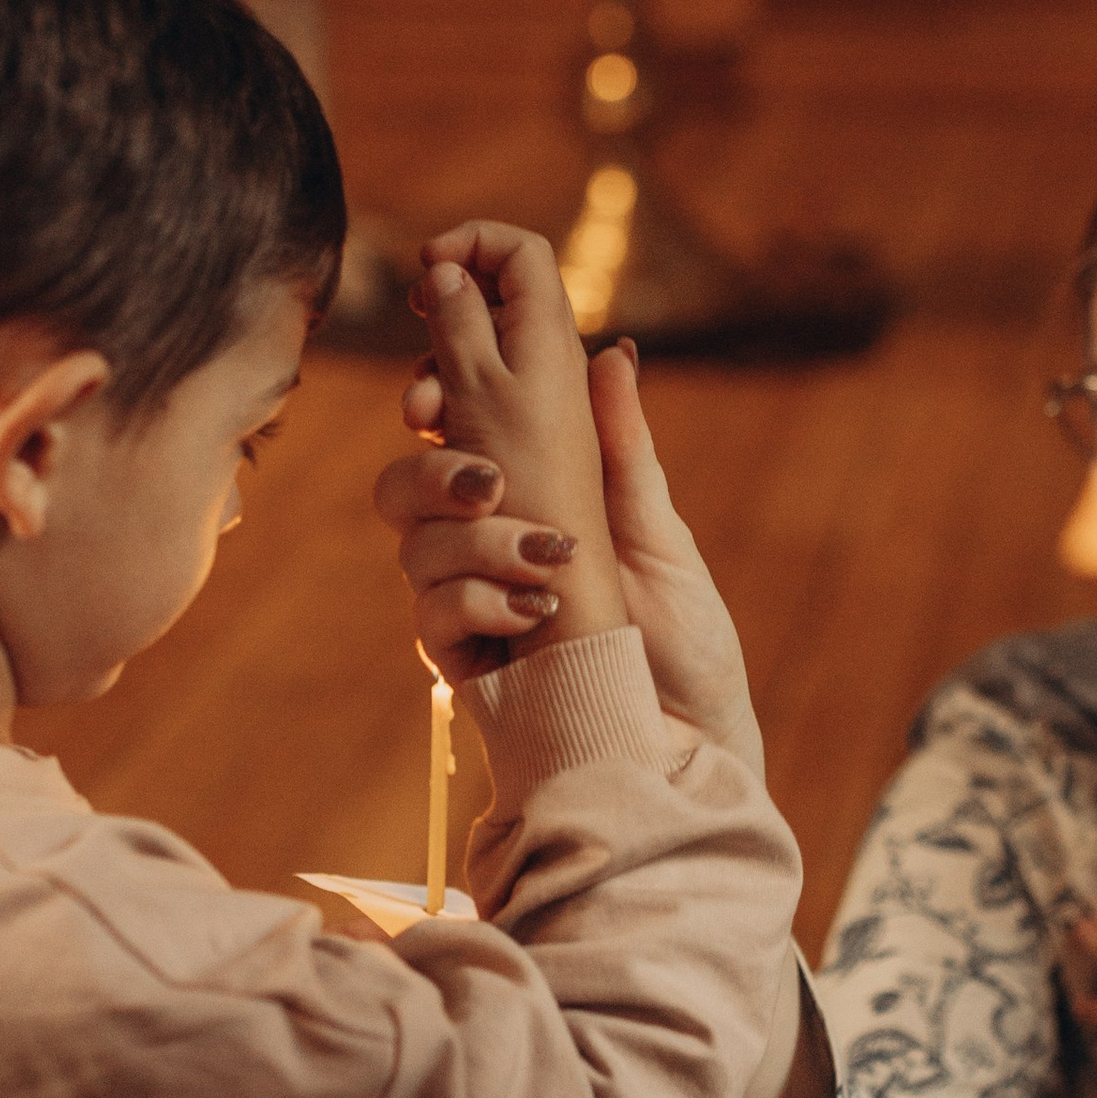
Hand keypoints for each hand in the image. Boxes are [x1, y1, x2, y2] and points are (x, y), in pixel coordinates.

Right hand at [384, 334, 765, 758]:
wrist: (690, 744)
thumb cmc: (685, 642)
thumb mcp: (657, 533)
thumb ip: (622, 449)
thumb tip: (614, 353)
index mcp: (528, 505)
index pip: (453, 435)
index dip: (434, 400)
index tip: (439, 391)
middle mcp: (485, 551)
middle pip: (406, 488)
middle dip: (434, 471)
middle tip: (487, 480)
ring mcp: (469, 606)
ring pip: (414, 549)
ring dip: (480, 543)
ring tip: (551, 557)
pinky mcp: (465, 665)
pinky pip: (431, 618)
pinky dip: (479, 602)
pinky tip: (536, 611)